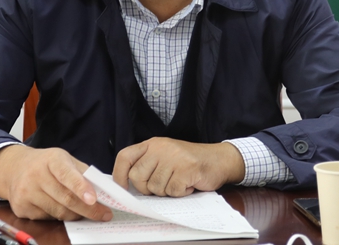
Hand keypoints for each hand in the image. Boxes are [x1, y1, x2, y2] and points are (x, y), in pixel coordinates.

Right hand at [0, 145, 112, 220]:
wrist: (15, 168)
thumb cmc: (47, 164)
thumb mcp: (65, 159)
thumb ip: (82, 173)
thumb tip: (103, 191)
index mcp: (52, 159)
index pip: (67, 174)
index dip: (81, 187)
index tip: (93, 199)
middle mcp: (36, 175)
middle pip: (66, 199)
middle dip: (88, 210)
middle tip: (103, 215)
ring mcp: (26, 192)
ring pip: (58, 212)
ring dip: (75, 215)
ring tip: (84, 212)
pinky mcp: (21, 208)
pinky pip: (47, 218)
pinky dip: (59, 216)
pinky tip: (60, 209)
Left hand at [112, 138, 244, 196]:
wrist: (219, 159)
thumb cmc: (190, 162)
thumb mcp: (165, 155)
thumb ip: (147, 164)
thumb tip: (127, 184)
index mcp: (152, 144)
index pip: (125, 156)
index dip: (119, 174)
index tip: (122, 188)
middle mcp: (160, 148)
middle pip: (137, 177)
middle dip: (148, 188)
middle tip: (164, 185)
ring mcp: (173, 158)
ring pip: (155, 187)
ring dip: (167, 191)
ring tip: (179, 181)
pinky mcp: (185, 169)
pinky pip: (172, 191)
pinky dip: (180, 193)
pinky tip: (188, 184)